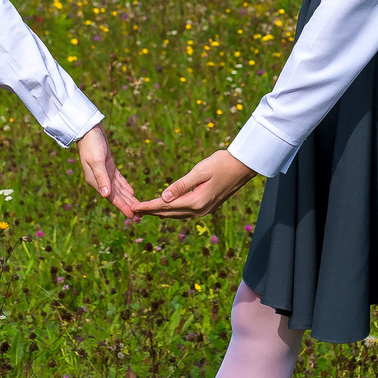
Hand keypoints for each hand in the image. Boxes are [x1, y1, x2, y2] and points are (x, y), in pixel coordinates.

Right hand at [74, 125, 138, 214]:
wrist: (89, 130)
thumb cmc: (92, 144)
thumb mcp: (97, 161)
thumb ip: (102, 178)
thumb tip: (106, 195)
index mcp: (95, 181)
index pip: (111, 197)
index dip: (122, 206)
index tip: (132, 216)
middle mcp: (100, 180)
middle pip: (116, 195)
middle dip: (127, 204)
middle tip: (140, 215)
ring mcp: (104, 173)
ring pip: (119, 189)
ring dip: (128, 198)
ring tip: (138, 206)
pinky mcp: (108, 166)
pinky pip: (119, 180)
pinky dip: (125, 186)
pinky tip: (131, 192)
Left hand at [137, 147, 256, 217]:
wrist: (243, 166)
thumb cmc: (222, 163)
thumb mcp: (200, 171)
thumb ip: (181, 185)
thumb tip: (163, 197)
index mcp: (197, 202)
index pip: (166, 206)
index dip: (148, 206)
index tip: (134, 207)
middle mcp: (200, 210)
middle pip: (169, 213)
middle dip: (151, 212)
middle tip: (133, 211)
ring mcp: (204, 210)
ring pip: (177, 214)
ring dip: (161, 212)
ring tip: (145, 211)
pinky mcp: (207, 206)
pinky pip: (184, 211)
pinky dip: (172, 210)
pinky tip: (165, 208)